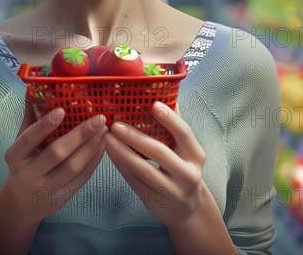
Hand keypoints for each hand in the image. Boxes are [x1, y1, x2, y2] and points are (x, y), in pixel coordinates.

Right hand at [3, 90, 107, 224]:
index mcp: (15, 156)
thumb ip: (30, 116)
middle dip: (81, 135)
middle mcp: (28, 174)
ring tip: (104, 130)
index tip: (62, 110)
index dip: (45, 125)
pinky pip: (82, 178)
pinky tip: (102, 146)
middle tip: (99, 118)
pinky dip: (94, 161)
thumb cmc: (23, 163)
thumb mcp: (20, 142)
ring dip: (92, 146)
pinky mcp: (62, 198)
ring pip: (73, 167)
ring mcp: (46, 189)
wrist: (20, 204)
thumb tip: (33, 87)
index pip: (29, 139)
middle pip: (57, 153)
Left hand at [103, 101, 205, 227]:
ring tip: (107, 137)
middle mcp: (187, 173)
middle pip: (159, 152)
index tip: (152, 104)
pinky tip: (109, 152)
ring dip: (122, 152)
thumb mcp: (186, 149)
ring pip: (144, 169)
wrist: (187, 209)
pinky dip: (120, 165)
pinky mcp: (154, 201)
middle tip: (116, 124)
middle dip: (135, 137)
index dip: (169, 118)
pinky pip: (134, 181)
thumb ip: (175, 125)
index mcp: (195, 154)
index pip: (184, 132)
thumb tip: (166, 93)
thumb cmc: (182, 168)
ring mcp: (171, 190)